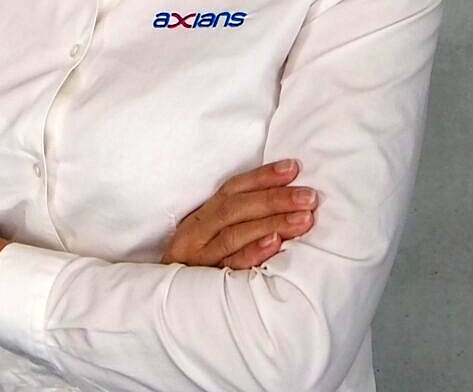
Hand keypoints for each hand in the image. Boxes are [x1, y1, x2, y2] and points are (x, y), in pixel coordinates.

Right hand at [161, 159, 316, 268]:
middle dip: (274, 199)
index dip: (263, 176)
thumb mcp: (209, 236)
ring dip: (271, 223)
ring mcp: (200, 258)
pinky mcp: (205, 283)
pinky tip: (275, 244)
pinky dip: (253, 252)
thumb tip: (284, 199)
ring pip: (235, 234)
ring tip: (302, 219)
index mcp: (201, 217)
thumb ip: (238, 219)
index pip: (233, 189)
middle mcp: (198, 233)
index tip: (293, 168)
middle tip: (308, 197)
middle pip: (236, 209)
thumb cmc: (198, 264)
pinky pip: (231, 266)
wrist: (163, 304)